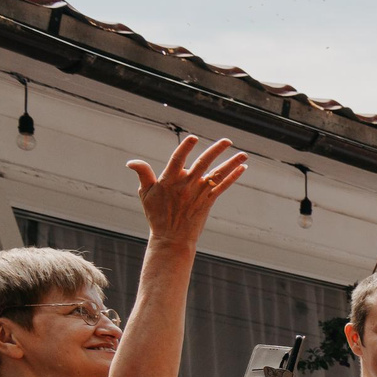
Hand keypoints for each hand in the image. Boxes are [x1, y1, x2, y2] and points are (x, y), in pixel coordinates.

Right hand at [130, 135, 248, 246]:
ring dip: (231, 163)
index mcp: (169, 180)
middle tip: (228, 140)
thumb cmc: (157, 214)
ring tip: (244, 154)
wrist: (172, 238)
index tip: (193, 138)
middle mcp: (186, 185)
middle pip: (203, 163)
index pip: (177, 159)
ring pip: (217, 175)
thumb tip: (131, 162)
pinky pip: (223, 187)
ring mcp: (199, 193)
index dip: (185, 148)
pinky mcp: (208, 202)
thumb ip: (143, 174)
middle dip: (216, 150)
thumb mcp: (145, 193)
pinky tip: (242, 168)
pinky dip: (233, 177)